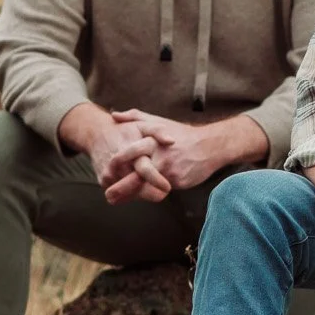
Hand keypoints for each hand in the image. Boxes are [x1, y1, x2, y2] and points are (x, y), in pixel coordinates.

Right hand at [57, 102, 168, 202]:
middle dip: (153, 193)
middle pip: (139, 190)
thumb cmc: (123, 130)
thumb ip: (158, 131)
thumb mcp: (142, 125)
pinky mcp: (104, 182)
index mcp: (130, 152)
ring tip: (151, 185)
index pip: (144, 172)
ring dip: (142, 193)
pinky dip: (131, 193)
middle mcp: (117, 167)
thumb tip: (171, 141)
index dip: (157, 181)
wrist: (96, 133)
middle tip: (164, 190)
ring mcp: (109, 176)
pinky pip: (120, 195)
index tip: (167, 188)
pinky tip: (138, 184)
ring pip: (130, 195)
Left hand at [111, 110, 266, 192]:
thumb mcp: (158, 122)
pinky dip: (148, 193)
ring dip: (132, 195)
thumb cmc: (181, 134)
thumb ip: (134, 117)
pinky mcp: (177, 181)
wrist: (210, 145)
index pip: (129, 154)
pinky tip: (139, 196)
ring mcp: (168, 170)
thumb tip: (113, 114)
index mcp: (151, 140)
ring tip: (116, 200)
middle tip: (108, 195)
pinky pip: (159, 190)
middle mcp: (159, 156)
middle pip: (136, 175)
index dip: (116, 164)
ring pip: (147, 186)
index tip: (104, 171)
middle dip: (122, 187)